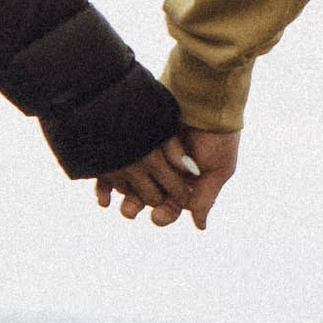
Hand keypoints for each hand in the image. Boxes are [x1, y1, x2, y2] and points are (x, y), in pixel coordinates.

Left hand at [96, 129, 239, 228]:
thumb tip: (200, 226)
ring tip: (118, 198)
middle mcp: (166, 169)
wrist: (206, 96)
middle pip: (147, 195)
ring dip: (123, 193)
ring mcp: (150, 153)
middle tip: (129, 210)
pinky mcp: (136, 138)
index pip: (171, 205)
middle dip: (137, 205)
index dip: (164, 214)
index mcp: (186, 180)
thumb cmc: (218, 136)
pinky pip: (121, 159)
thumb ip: (205, 197)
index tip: (158, 216)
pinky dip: (111, 173)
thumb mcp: (218, 169)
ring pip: (131, 180)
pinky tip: (104, 184)